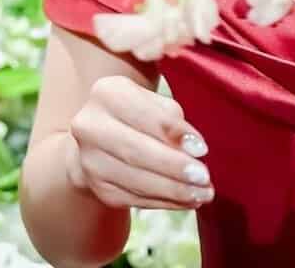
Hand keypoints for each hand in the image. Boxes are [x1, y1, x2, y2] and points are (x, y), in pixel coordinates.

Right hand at [65, 75, 213, 210]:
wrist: (100, 135)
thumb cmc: (138, 112)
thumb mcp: (154, 102)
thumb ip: (172, 119)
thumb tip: (194, 149)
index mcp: (107, 93)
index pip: (145, 115)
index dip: (175, 134)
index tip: (202, 150)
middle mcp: (90, 126)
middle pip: (137, 152)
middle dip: (175, 168)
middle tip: (204, 179)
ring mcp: (90, 160)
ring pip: (135, 180)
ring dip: (173, 191)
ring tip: (202, 193)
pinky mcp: (97, 187)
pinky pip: (134, 198)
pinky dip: (164, 201)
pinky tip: (186, 201)